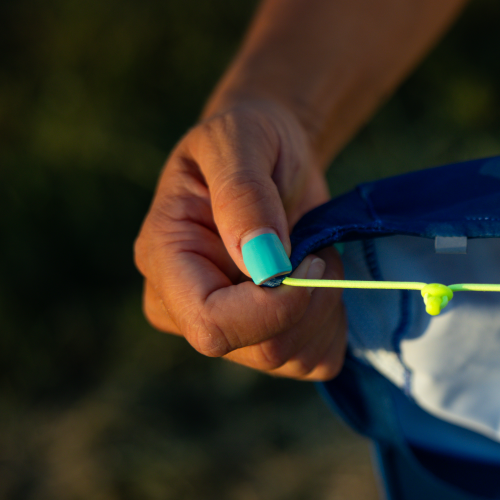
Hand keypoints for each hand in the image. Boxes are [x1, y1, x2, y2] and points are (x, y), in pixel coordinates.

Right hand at [134, 99, 346, 379]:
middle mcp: (184, 309)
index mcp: (165, 261)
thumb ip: (243, 194)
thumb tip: (262, 261)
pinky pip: (315, 360)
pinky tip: (321, 282)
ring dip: (325, 306)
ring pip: (293, 359)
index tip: (310, 256)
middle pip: (263, 349)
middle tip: (318, 246)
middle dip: (311, 300)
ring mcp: (225, 332)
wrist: (271, 154)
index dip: (274, 307)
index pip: (212, 325)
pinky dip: (333, 323)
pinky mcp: (266, 341)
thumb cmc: (248, 139)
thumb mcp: (239, 140)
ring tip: (314, 253)